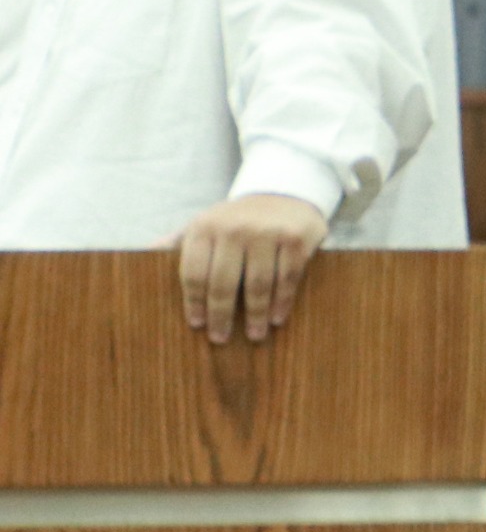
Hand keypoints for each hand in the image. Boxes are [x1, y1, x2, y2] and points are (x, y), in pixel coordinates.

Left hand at [175, 195, 327, 342]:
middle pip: (223, 283)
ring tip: (254, 335)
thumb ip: (177, 240)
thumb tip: (144, 253)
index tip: (197, 324)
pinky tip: (276, 318)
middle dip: (221, 315)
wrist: (284, 193)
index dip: (194, 302)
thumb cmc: (237, 219)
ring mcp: (267, 232)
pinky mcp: (296, 239)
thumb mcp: (204, 223)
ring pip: (257, 284)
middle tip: (220, 338)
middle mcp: (234, 228)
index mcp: (205, 227)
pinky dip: (281, 302)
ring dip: (256, 315)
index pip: (194, 273)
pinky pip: (287, 278)